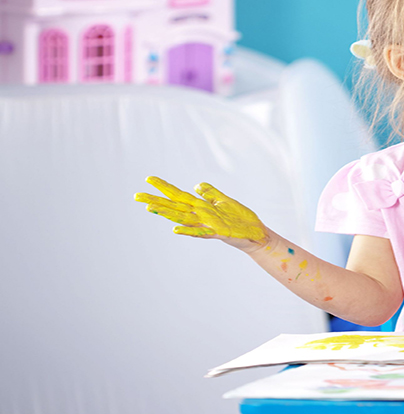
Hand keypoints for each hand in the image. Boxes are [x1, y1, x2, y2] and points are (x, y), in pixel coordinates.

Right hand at [134, 176, 268, 251]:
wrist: (257, 234)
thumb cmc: (241, 219)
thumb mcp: (225, 201)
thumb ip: (211, 194)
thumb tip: (196, 185)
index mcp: (202, 207)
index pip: (179, 196)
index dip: (164, 188)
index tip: (149, 179)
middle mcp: (201, 216)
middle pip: (175, 207)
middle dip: (156, 201)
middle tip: (136, 196)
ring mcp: (208, 225)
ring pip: (183, 218)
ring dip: (166, 214)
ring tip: (149, 208)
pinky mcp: (219, 233)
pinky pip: (201, 232)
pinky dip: (189, 231)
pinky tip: (175, 229)